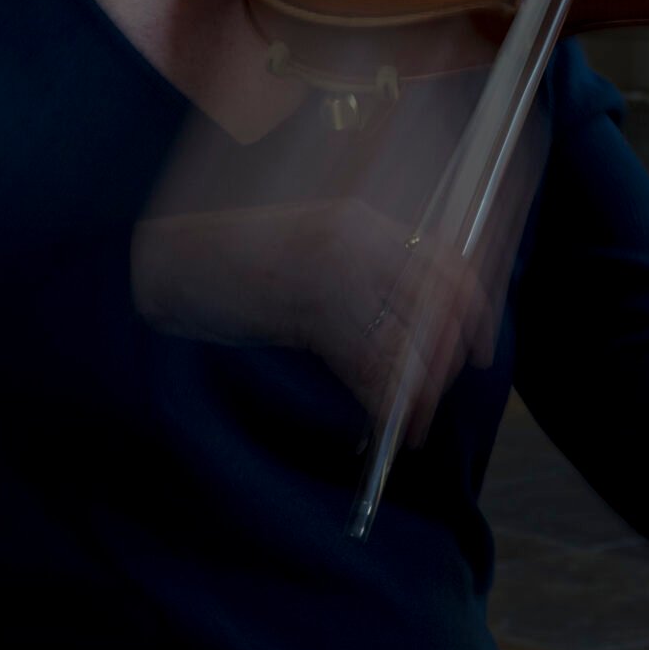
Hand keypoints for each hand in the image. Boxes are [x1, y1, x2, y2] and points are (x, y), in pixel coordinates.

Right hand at [131, 198, 501, 447]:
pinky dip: (388, 404)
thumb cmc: (233, 267)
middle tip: (435, 398)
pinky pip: (372, 366)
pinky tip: (390, 427)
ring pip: (411, 341)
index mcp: (363, 222)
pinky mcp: (313, 310)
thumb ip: (366, 279)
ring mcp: (337, 273)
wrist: (168, 267)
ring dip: (419, 391)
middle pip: (440, 304)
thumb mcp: (311, 260)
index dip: (475, 310)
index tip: (480, 350)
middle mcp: (359, 241)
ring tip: (415, 423)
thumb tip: (422, 329)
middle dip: (447, 360)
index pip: (448, 261)